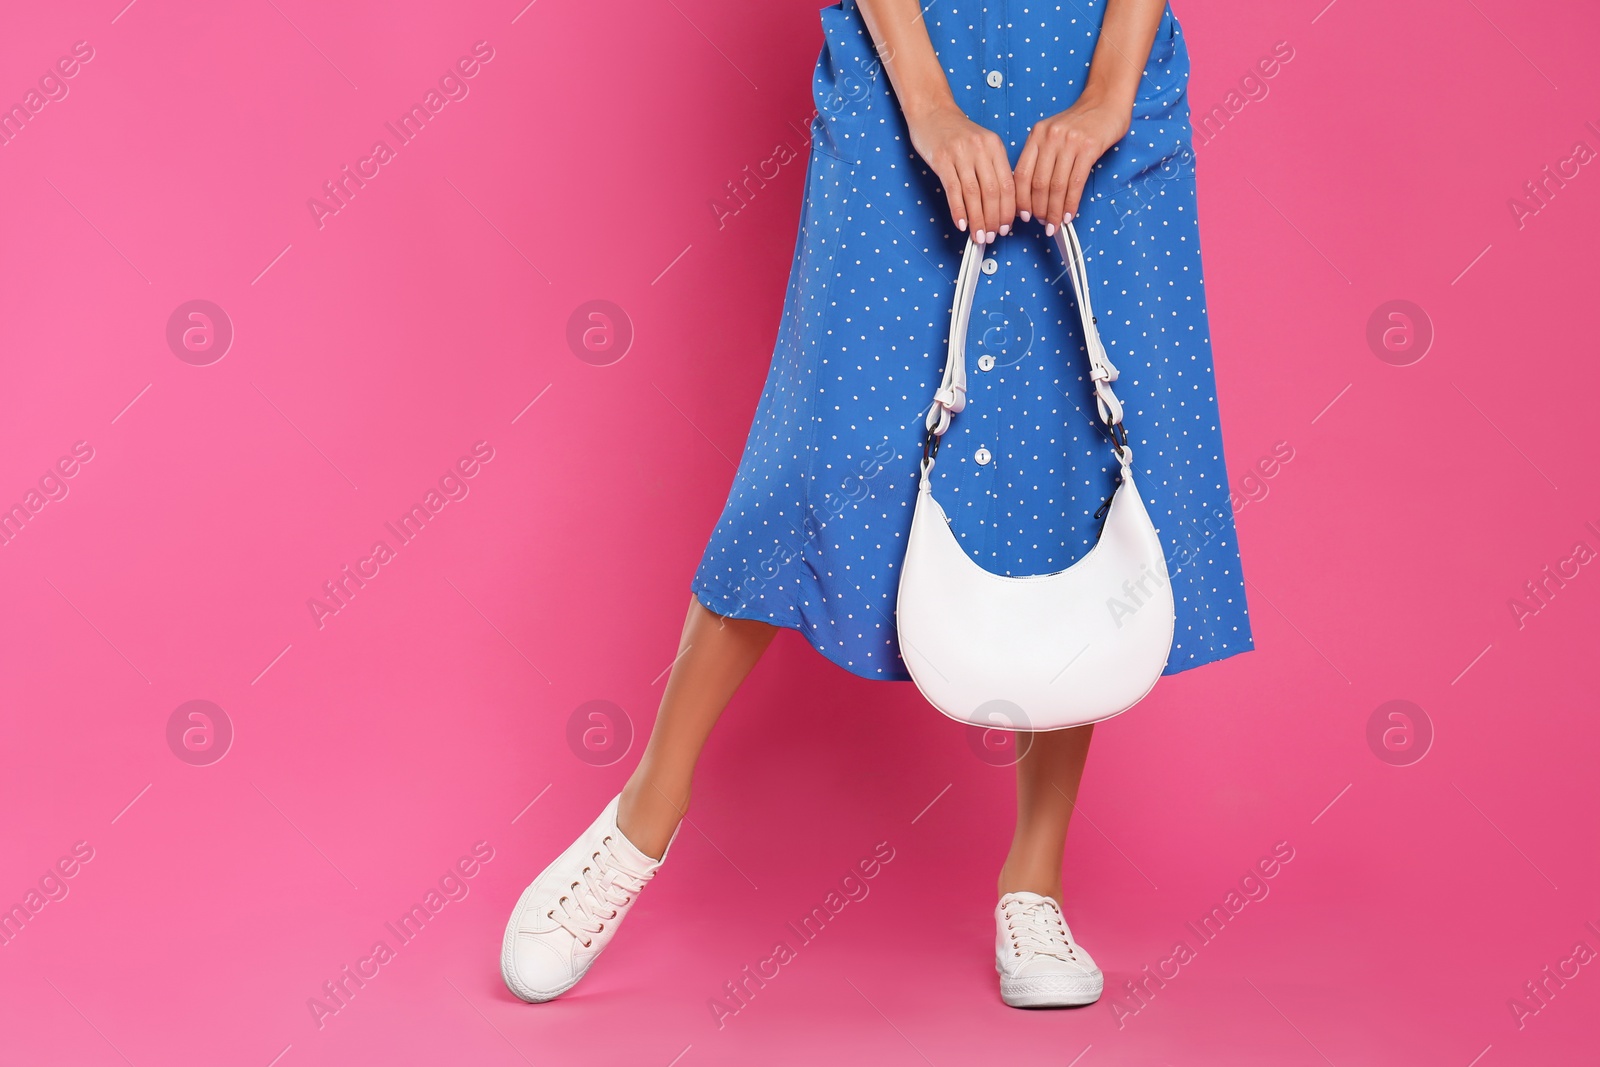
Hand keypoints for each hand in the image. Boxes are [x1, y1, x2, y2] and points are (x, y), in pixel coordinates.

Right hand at [905, 101, 1014, 242]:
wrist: (932, 112)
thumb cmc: (956, 132)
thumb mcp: (981, 145)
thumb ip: (992, 168)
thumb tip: (999, 204)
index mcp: (995, 146)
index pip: (1008, 184)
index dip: (1009, 210)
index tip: (1006, 227)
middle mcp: (980, 149)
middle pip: (993, 192)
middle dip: (993, 219)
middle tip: (992, 236)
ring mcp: (961, 153)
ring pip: (974, 194)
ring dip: (977, 220)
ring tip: (978, 236)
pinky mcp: (942, 159)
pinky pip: (953, 190)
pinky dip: (959, 210)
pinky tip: (961, 224)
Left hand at [1014, 89, 1132, 234]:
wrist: (1106, 102)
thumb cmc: (1080, 123)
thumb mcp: (1053, 134)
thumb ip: (1041, 157)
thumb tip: (1031, 194)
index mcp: (1037, 134)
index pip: (1022, 173)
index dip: (1021, 199)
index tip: (1023, 216)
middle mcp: (1050, 137)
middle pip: (1038, 183)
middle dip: (1039, 209)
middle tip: (1043, 224)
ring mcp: (1070, 142)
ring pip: (1056, 186)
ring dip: (1055, 210)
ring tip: (1055, 224)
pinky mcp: (1089, 148)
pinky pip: (1076, 183)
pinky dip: (1071, 203)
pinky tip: (1069, 214)